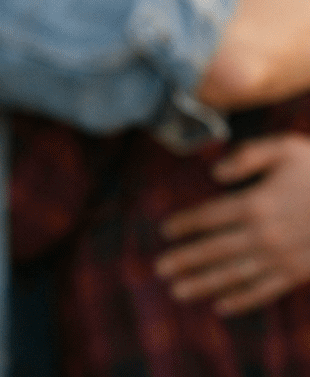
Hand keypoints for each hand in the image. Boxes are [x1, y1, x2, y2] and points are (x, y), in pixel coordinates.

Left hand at [156, 133, 309, 313]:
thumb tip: (214, 174)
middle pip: (215, 250)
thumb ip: (246, 156)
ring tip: (178, 292)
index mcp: (256, 203)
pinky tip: (221, 306)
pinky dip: (242, 300)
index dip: (185, 224)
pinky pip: (265, 290)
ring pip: (235, 275)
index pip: (209, 217)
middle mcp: (264, 235)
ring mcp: (282, 258)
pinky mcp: (299, 273)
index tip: (164, 231)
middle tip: (158, 269)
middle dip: (185, 260)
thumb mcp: (284, 147)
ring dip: (204, 284)